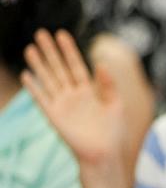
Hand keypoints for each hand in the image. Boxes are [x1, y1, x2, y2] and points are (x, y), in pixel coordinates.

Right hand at [21, 29, 126, 168]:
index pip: (77, 65)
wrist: (104, 153)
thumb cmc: (113, 132)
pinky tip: (27, 75)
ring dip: (39, 64)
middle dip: (50, 51)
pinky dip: (34, 87)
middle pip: (59, 68)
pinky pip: (42, 98)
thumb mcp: (116, 104)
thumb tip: (101, 63)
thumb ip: (108, 84)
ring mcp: (62, 104)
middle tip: (40, 33)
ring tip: (30, 48)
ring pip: (48, 79)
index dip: (69, 50)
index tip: (61, 34)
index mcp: (89, 91)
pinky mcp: (54, 116)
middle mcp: (73, 95)